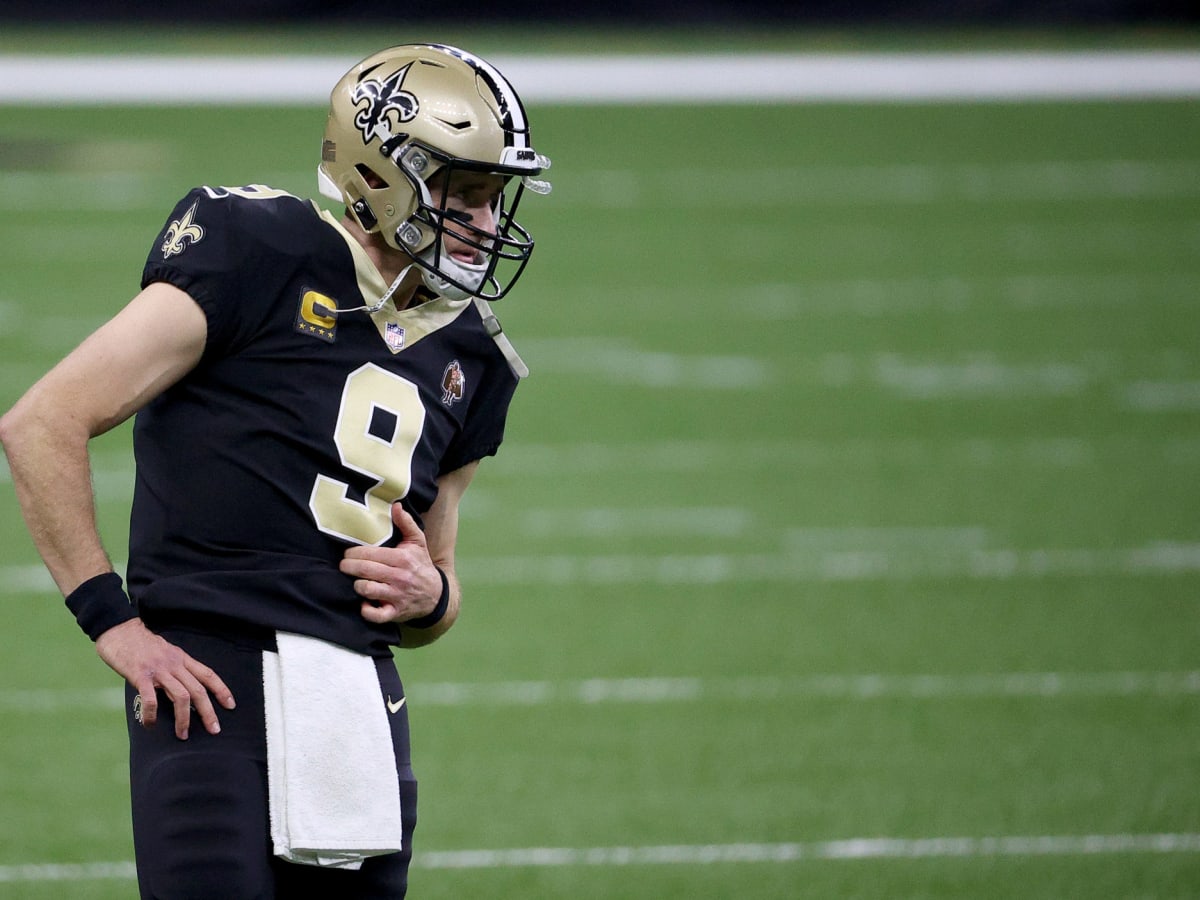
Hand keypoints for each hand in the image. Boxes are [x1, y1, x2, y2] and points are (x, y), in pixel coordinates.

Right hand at [95, 618, 235, 740]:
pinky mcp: (141, 676)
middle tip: (214, 730)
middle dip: (208, 712)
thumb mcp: (166, 652)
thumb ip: (175, 668)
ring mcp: (159, 670)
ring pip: (181, 696)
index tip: (230, 705)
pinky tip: (150, 724)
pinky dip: (152, 715)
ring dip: (185, 718)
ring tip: (183, 734)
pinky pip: (151, 699)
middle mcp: (174, 664)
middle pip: (198, 690)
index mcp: (182, 658)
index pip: (208, 674)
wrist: (120, 631)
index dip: (221, 690)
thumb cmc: (140, 644)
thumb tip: (182, 687)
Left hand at [340, 503, 443, 624]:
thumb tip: (396, 506)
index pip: (369, 554)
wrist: (436, 594)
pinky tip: (365, 602)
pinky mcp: (395, 612)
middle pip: (364, 570)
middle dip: (348, 567)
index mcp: (402, 558)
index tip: (347, 554)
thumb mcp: (418, 542)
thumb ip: (406, 523)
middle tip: (344, 566)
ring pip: (366, 590)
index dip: (352, 554)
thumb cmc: (421, 565)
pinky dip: (366, 610)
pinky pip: (375, 615)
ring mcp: (397, 596)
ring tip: (357, 581)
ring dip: (357, 585)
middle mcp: (399, 577)